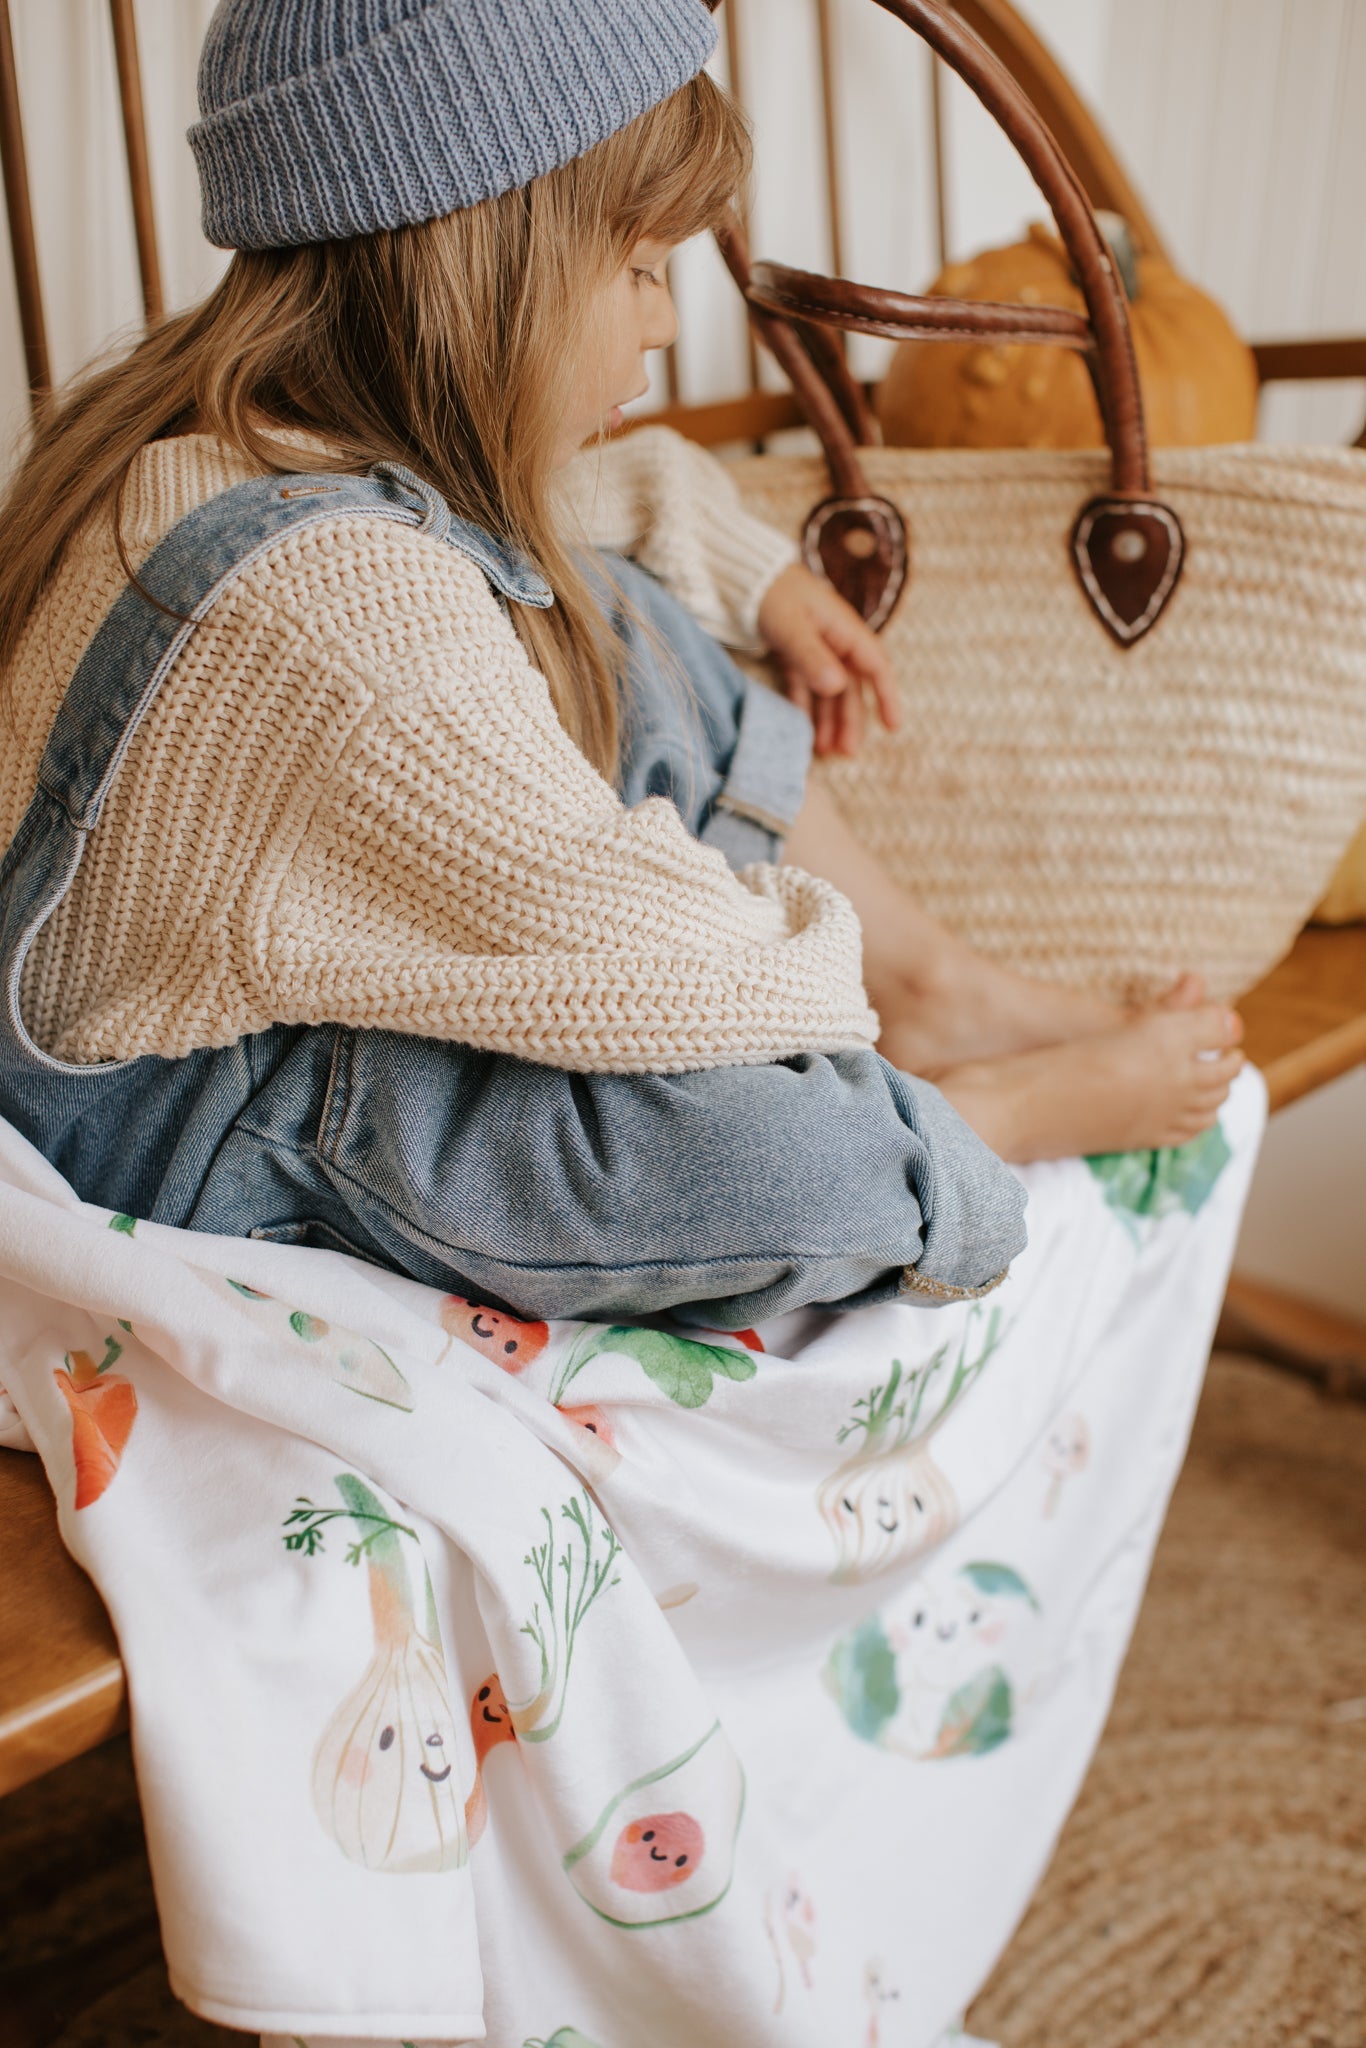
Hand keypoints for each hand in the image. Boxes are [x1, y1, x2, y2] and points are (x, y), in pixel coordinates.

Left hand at [756, 561, 899, 757]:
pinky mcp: (792, 651)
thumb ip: (812, 655)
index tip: (892, 726)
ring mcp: (814, 646)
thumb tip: (838, 687)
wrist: (738, 574)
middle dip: (851, 719)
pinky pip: (804, 685)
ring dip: (828, 719)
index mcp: (843, 628)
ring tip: (823, 750)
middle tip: (847, 752)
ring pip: (828, 689)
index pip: (874, 665)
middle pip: (850, 685)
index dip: (886, 696)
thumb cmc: (768, 591)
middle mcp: (834, 639)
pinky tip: (802, 729)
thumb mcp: (790, 624)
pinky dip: (805, 707)